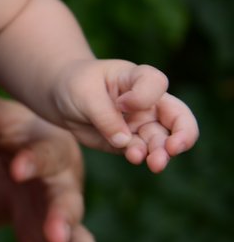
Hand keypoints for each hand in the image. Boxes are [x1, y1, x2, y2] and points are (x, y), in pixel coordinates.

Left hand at [0, 96, 117, 241]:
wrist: (34, 152)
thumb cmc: (17, 132)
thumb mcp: (1, 119)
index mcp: (51, 152)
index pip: (41, 156)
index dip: (30, 161)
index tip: (16, 167)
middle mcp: (64, 187)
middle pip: (66, 203)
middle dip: (62, 219)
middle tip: (56, 234)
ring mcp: (63, 219)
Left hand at [55, 60, 197, 171]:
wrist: (60, 98)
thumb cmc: (75, 84)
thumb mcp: (83, 92)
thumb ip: (104, 115)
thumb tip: (124, 141)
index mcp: (138, 78)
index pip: (157, 83)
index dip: (145, 96)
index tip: (121, 103)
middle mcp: (147, 102)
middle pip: (178, 117)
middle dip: (182, 135)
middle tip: (172, 149)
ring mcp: (141, 124)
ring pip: (161, 140)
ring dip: (161, 153)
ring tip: (154, 163)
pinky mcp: (129, 142)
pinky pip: (141, 151)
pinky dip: (141, 156)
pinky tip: (134, 157)